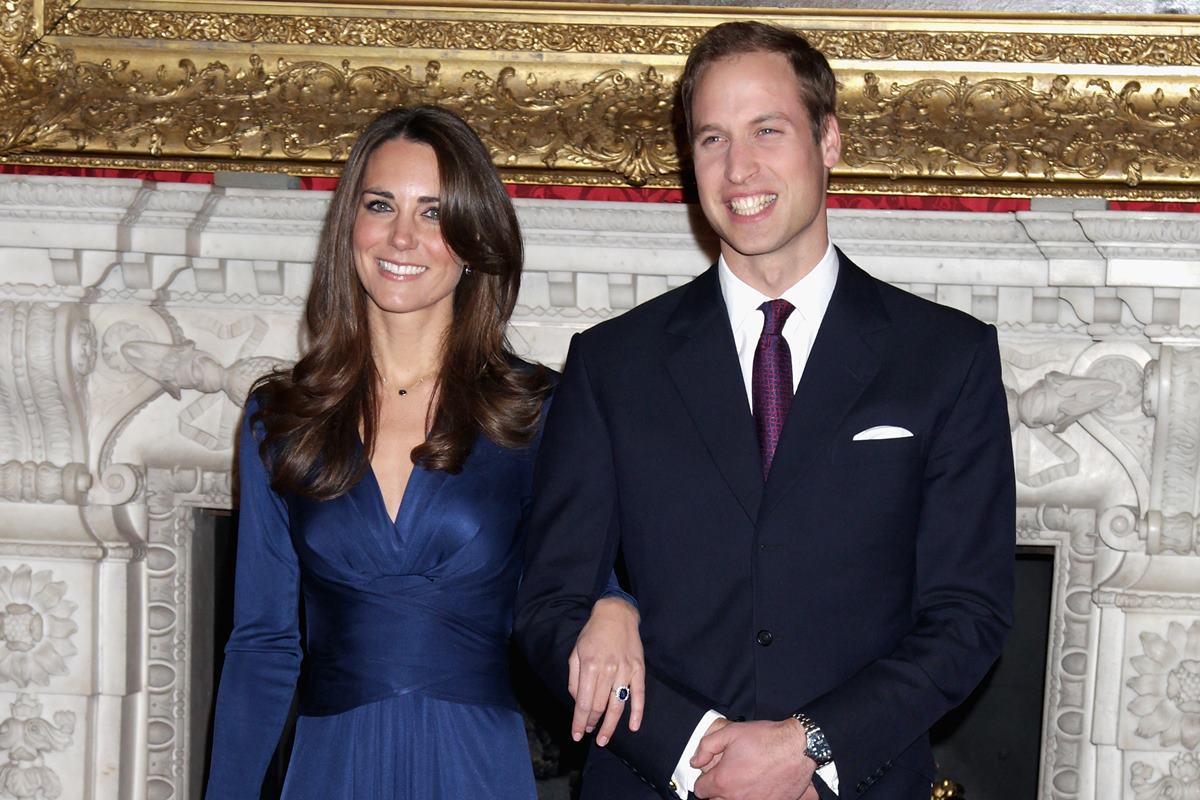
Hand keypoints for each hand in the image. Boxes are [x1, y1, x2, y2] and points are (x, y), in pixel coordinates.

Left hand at [568, 596, 644, 745]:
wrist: (616, 614)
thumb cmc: (592, 634)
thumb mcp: (576, 652)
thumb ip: (574, 679)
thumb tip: (578, 702)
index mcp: (589, 666)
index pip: (584, 702)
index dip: (579, 721)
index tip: (577, 734)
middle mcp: (608, 670)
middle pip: (600, 706)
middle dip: (593, 724)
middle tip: (589, 734)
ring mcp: (625, 670)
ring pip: (618, 705)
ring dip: (611, 725)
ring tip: (604, 739)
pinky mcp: (638, 669)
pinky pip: (639, 694)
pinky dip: (638, 712)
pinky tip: (634, 726)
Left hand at [692, 719, 815, 799]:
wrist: (797, 747)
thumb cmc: (766, 739)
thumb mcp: (730, 732)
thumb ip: (707, 747)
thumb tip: (696, 761)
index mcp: (723, 781)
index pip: (700, 790)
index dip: (704, 780)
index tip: (712, 773)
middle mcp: (736, 798)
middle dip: (718, 790)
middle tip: (729, 776)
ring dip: (734, 796)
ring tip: (743, 782)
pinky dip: (754, 797)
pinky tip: (758, 787)